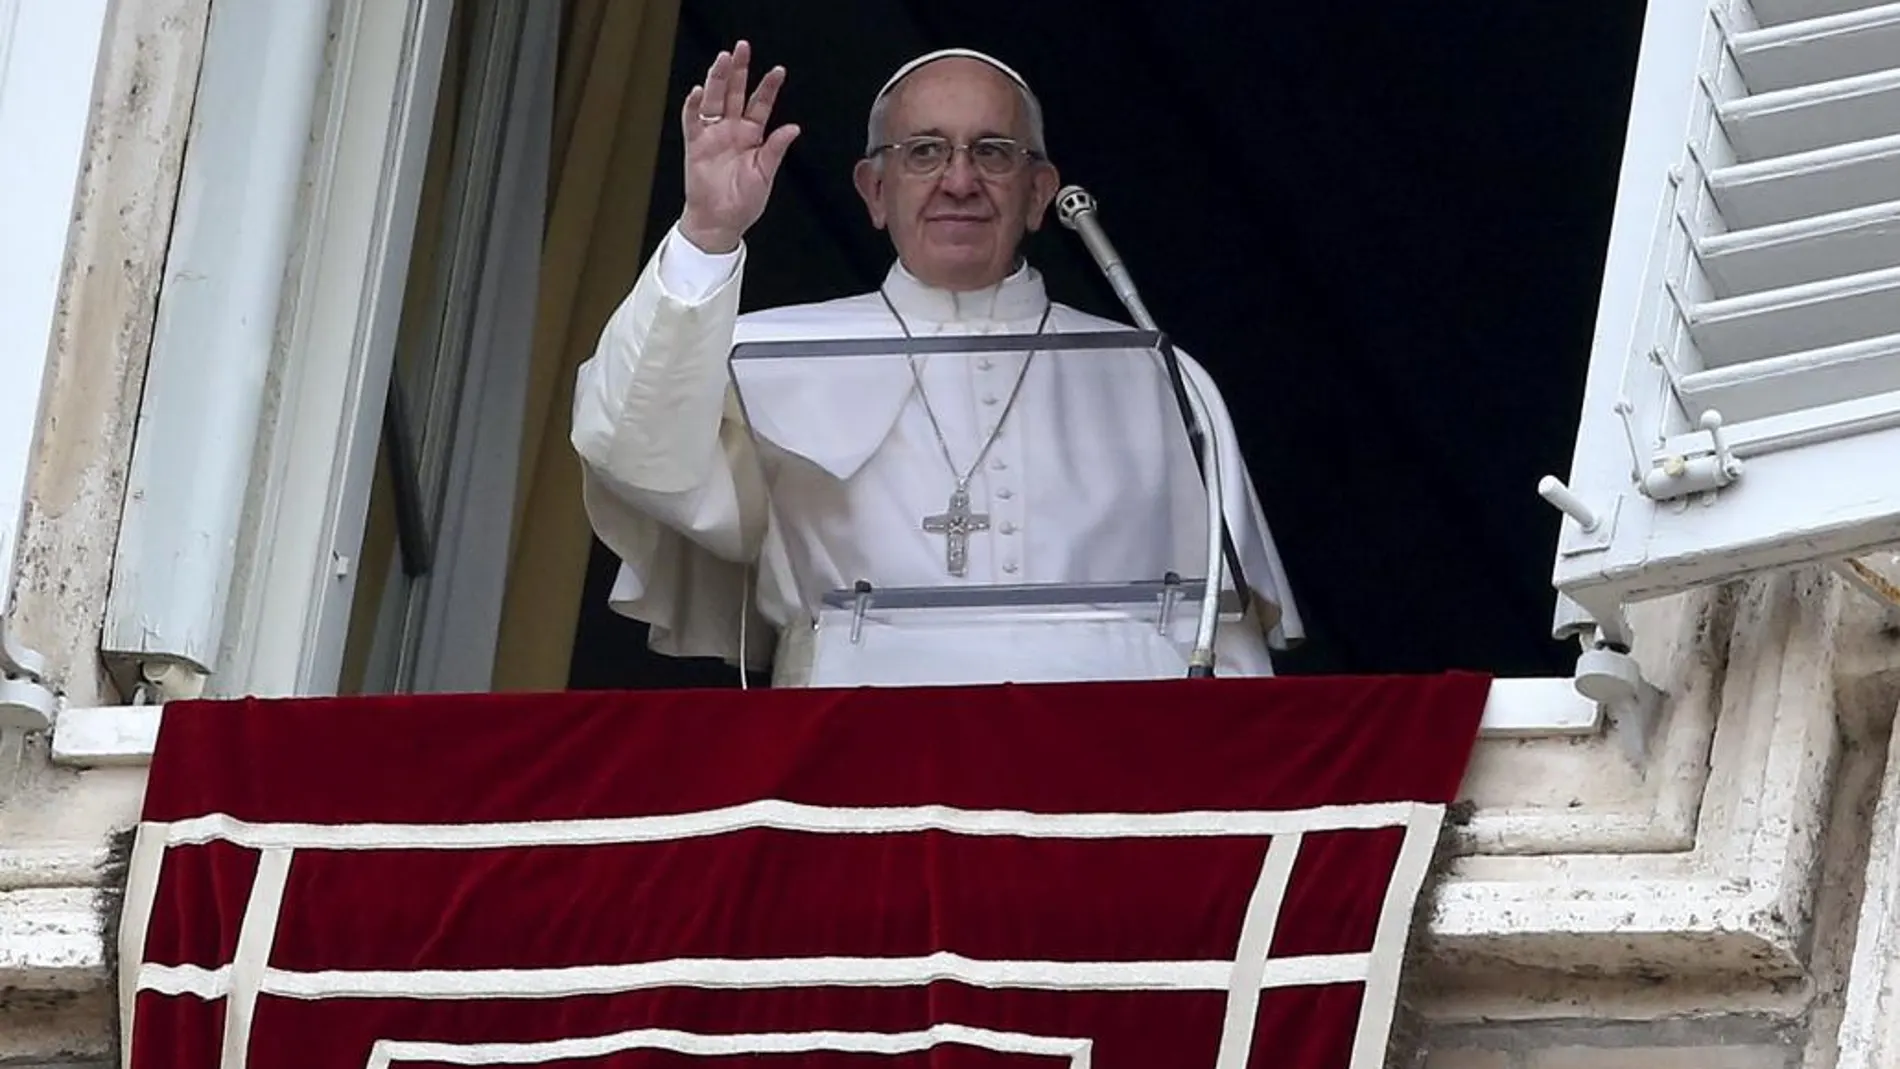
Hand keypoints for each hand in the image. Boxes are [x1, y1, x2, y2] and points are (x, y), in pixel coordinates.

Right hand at [678, 41, 799, 254]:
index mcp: (752, 136)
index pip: (761, 104)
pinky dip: (694, 106)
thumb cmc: (743, 203)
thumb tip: (793, 128)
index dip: (768, 87)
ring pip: (715, 100)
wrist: (720, 222)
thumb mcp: (766, 175)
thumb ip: (776, 150)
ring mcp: (713, 135)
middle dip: (739, 70)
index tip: (778, 71)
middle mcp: (732, 130)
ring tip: (722, 60)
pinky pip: (693, 121)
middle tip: (742, 48)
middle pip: (735, 93)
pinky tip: (699, 92)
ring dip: (717, 80)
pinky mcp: (695, 144)